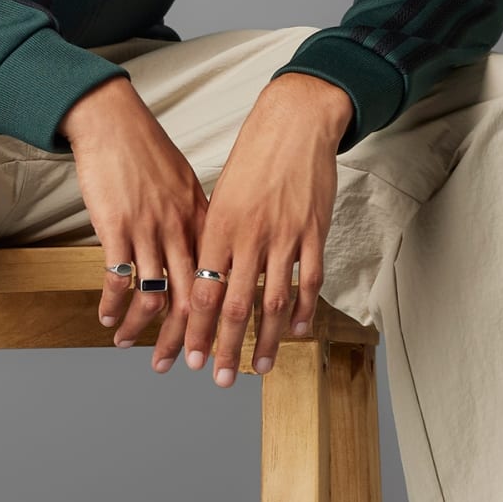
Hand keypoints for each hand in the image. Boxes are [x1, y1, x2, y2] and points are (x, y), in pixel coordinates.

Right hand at [58, 75, 210, 354]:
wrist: (113, 121)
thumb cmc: (146, 149)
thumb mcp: (184, 184)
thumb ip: (195, 219)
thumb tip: (201, 249)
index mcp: (202, 221)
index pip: (218, 281)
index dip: (216, 320)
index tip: (212, 345)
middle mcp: (181, 230)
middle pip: (191, 299)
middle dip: (185, 340)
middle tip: (179, 366)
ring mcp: (150, 230)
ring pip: (154, 296)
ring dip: (142, 329)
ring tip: (127, 344)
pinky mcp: (117, 227)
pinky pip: (118, 278)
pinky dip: (112, 304)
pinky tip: (105, 317)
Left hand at [173, 74, 349, 385]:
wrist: (294, 123)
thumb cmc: (252, 157)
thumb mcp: (221, 196)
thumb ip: (214, 237)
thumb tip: (202, 277)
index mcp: (218, 227)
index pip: (202, 291)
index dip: (195, 330)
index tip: (189, 357)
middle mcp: (248, 235)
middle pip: (234, 305)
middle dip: (225, 347)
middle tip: (220, 379)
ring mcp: (284, 236)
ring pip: (272, 301)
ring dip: (265, 340)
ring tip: (259, 368)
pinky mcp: (313, 231)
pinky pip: (308, 280)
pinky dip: (303, 311)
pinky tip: (297, 332)